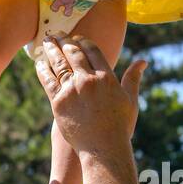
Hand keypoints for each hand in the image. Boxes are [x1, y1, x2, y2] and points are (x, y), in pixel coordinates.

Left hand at [32, 35, 147, 155]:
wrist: (103, 150)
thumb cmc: (120, 126)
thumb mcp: (130, 100)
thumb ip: (133, 78)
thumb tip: (143, 61)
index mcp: (106, 77)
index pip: (92, 50)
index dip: (83, 41)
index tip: (77, 38)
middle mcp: (88, 81)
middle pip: (73, 53)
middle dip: (64, 40)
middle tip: (57, 34)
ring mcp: (72, 91)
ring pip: (59, 63)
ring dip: (51, 49)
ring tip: (46, 41)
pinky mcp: (59, 102)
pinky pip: (48, 80)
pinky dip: (43, 69)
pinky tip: (39, 62)